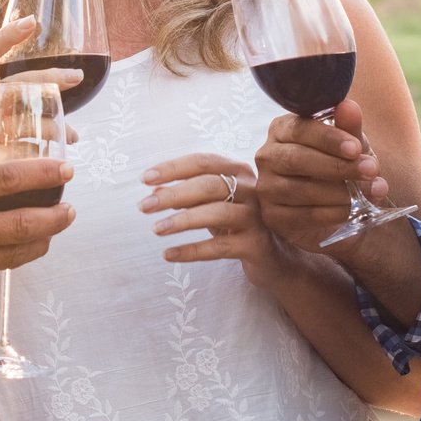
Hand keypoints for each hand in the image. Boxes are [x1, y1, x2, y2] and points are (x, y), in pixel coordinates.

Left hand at [141, 152, 285, 276]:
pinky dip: (191, 251)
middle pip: (208, 185)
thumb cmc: (238, 225)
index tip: (144, 178)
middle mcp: (252, 189)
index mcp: (239, 171)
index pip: (203, 161)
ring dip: (181, 221)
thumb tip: (154, 190)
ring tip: (156, 229)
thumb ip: (190, 194)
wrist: (276, 259)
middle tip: (144, 206)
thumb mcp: (214, 204)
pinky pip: (219, 247)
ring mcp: (257, 217)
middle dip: (172, 194)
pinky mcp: (257, 245)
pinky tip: (169, 255)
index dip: (173, 168)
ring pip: (216, 214)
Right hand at [251, 98, 387, 254]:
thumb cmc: (339, 167)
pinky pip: (301, 215)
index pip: (300, 129)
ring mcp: (266, 187)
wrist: (335, 209)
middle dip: (337, 166)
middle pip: (296, 159)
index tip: (356, 148)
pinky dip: (330, 214)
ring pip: (300, 189)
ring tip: (366, 192)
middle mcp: (268, 156)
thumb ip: (349, 128)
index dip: (328, 138)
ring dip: (339, 192)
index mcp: (282, 130)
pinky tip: (350, 210)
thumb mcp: (349, 147)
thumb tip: (349, 106)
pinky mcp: (272, 216)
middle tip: (370, 170)